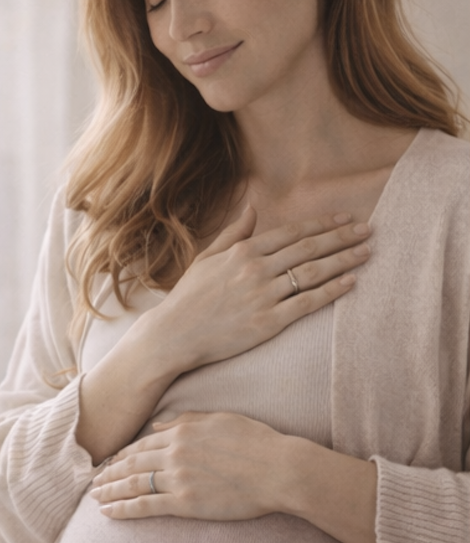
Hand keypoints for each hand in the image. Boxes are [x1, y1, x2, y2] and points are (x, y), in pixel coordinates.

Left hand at [90, 411, 287, 520]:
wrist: (278, 469)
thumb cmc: (257, 442)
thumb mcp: (221, 419)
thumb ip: (186, 420)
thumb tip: (157, 424)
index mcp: (182, 432)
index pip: (142, 443)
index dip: (122, 454)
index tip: (110, 461)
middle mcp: (174, 453)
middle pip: (131, 463)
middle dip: (108, 472)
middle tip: (93, 480)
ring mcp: (178, 478)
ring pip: (132, 484)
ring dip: (109, 491)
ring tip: (94, 497)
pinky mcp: (185, 502)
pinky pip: (145, 506)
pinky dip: (123, 509)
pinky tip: (108, 512)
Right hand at [158, 206, 370, 370]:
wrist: (174, 335)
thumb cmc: (189, 298)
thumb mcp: (207, 258)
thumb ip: (234, 232)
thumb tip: (252, 208)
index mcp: (243, 251)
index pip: (293, 232)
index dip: (322, 224)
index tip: (344, 218)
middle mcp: (256, 269)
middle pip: (309, 248)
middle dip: (342, 238)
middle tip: (368, 230)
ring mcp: (263, 296)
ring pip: (313, 273)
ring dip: (344, 260)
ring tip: (367, 253)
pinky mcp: (268, 323)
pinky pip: (307, 303)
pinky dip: (331, 291)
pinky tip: (350, 282)